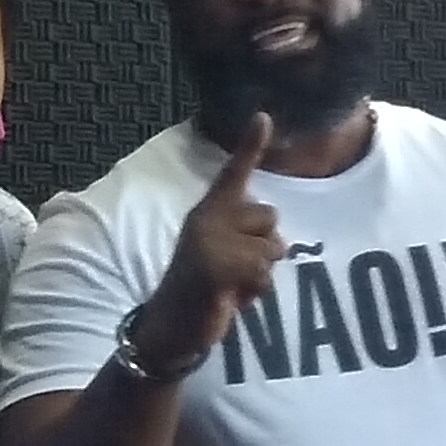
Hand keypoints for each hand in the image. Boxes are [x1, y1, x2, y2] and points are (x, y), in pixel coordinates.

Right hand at [129, 115, 285, 370]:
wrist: (168, 329)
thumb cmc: (201, 292)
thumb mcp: (222, 256)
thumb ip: (243, 236)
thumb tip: (276, 240)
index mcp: (208, 212)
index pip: (233, 174)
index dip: (250, 145)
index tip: (265, 117)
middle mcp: (207, 219)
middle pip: (271, 220)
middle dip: (265, 251)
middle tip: (234, 272)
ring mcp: (209, 241)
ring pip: (273, 249)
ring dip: (261, 276)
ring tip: (231, 287)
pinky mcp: (216, 267)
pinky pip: (264, 275)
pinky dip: (255, 294)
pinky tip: (230, 300)